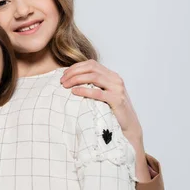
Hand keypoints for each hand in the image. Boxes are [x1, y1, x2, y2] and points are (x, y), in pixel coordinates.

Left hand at [60, 60, 150, 181]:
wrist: (128, 126)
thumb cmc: (111, 110)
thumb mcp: (102, 94)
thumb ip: (92, 85)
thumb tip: (71, 81)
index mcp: (111, 75)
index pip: (91, 64)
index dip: (76, 67)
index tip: (64, 74)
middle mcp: (115, 79)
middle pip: (91, 68)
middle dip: (73, 72)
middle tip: (61, 81)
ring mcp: (117, 88)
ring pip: (94, 77)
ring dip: (76, 79)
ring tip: (65, 85)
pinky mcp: (117, 100)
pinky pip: (98, 92)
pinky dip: (84, 90)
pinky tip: (74, 92)